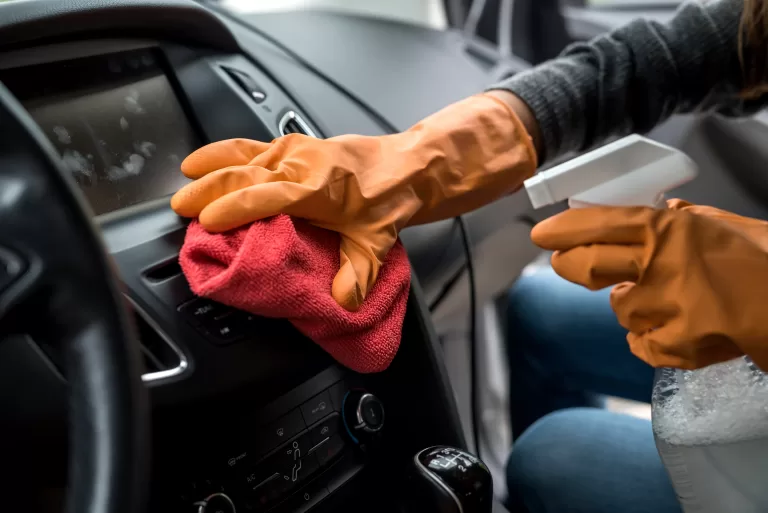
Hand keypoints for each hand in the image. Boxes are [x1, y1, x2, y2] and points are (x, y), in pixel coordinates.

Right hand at [171, 94, 536, 310]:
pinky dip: (228, 151)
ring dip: (212, 164)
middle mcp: (302, 163)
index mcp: (317, 187)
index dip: (233, 208)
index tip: (205, 221)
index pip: (265, 195)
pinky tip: (212, 158)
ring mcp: (297, 149)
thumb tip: (343, 302)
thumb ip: (357, 274)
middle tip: (181, 207)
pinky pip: (254, 145)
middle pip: (244, 172)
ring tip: (185, 175)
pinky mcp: (296, 143)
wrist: (408, 165)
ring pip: (245, 153)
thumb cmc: (390, 197)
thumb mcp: (377, 242)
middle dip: (208, 188)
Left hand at [531, 199, 767, 369]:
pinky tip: (672, 329)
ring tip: (665, 300)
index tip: (542, 234)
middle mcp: (660, 265)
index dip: (565, 229)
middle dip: (569, 264)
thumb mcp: (721, 224)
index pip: (600, 224)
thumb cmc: (765, 260)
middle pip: (587, 265)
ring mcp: (665, 307)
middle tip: (565, 263)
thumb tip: (656, 210)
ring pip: (618, 309)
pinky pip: (639, 343)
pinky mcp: (676, 344)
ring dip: (631, 304)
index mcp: (670, 229)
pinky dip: (650, 338)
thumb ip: (681, 219)